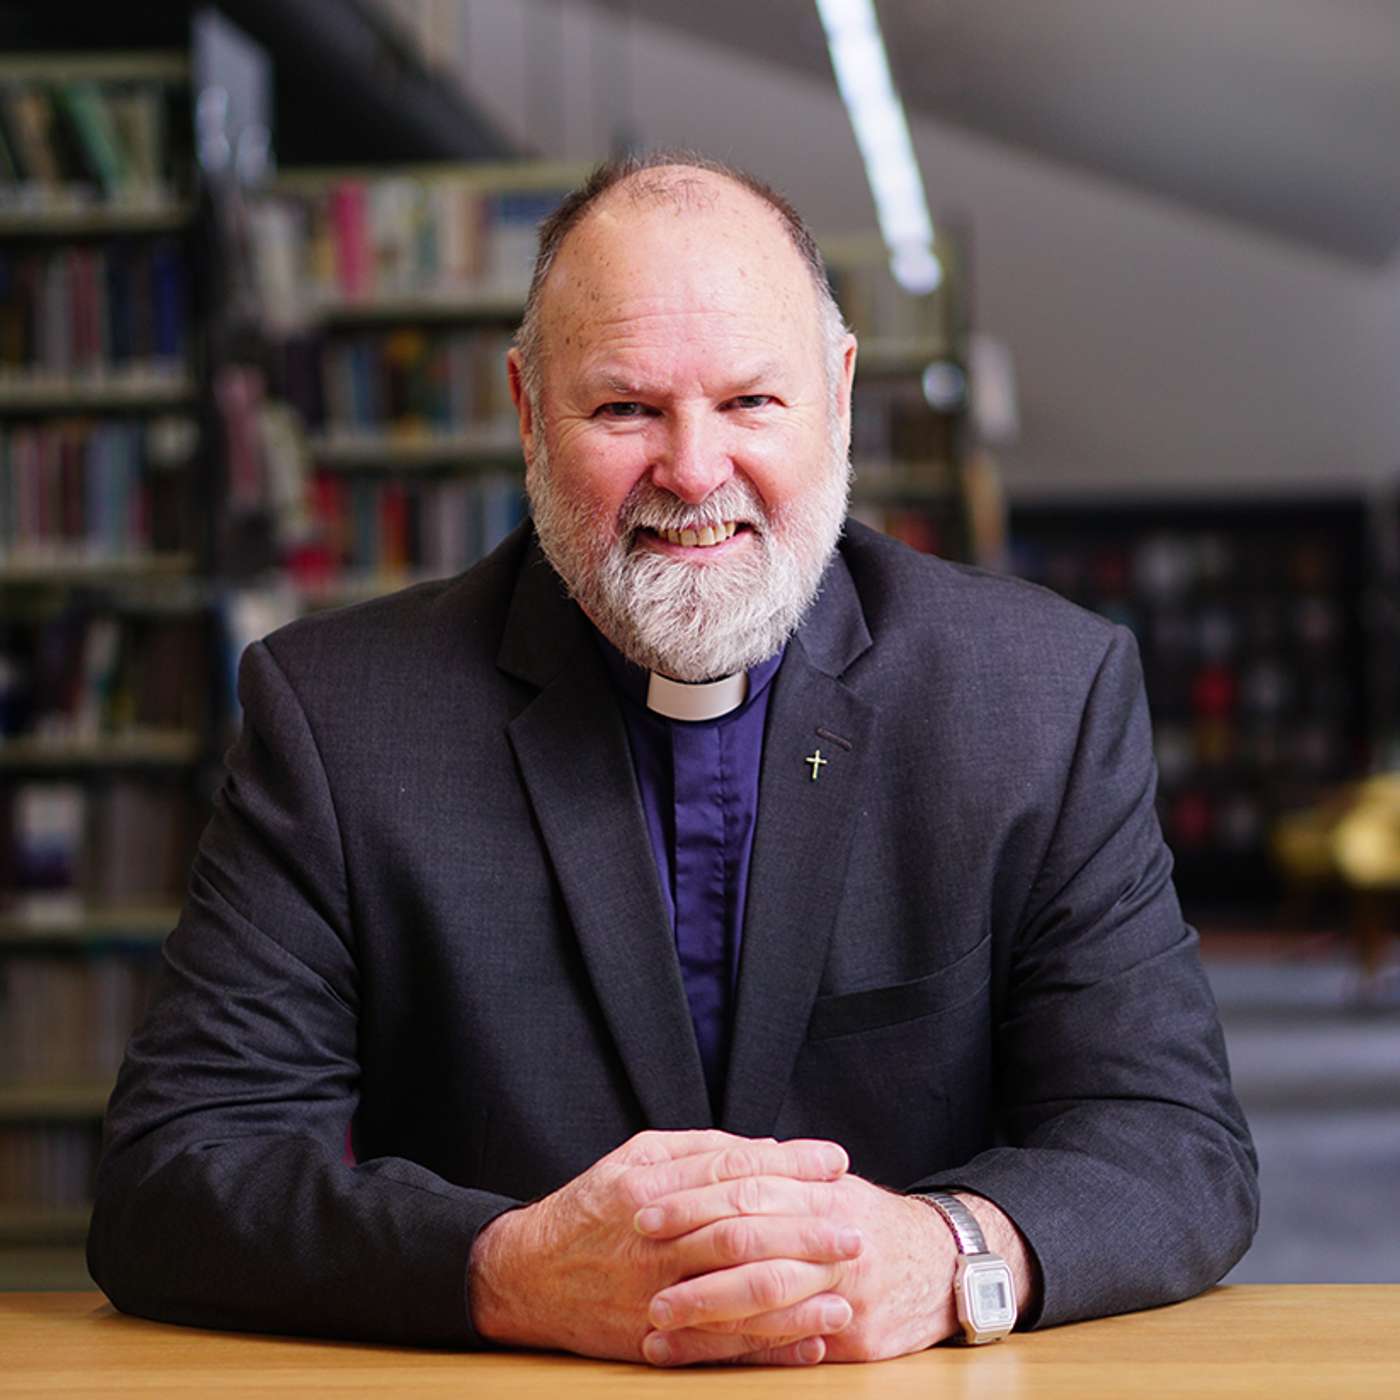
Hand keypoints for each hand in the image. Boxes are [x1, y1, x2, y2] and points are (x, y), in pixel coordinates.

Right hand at [469, 1129, 862, 1364]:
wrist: (529, 1277)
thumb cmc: (590, 1209)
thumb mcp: (634, 1159)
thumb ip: (697, 1151)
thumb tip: (761, 1149)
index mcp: (652, 1189)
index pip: (733, 1170)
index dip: (790, 1163)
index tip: (835, 1160)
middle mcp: (656, 1242)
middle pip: (743, 1232)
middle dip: (805, 1230)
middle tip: (854, 1228)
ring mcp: (657, 1295)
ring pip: (737, 1295)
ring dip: (798, 1296)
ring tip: (846, 1290)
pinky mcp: (657, 1341)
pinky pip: (723, 1347)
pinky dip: (771, 1346)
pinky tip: (811, 1340)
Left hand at [634, 1172, 963, 1364]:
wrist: (946, 1265)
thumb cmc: (868, 1222)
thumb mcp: (828, 1185)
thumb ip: (775, 1173)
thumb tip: (708, 1158)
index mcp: (823, 1192)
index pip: (747, 1188)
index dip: (692, 1198)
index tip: (641, 1208)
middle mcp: (836, 1238)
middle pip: (752, 1240)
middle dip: (689, 1250)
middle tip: (636, 1255)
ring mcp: (847, 1289)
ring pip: (764, 1300)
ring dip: (702, 1311)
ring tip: (651, 1317)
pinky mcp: (854, 1338)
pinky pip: (783, 1349)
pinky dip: (728, 1352)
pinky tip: (685, 1353)